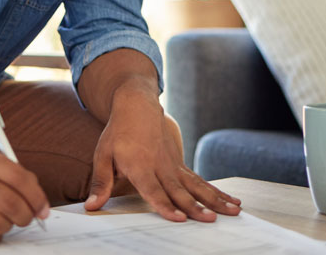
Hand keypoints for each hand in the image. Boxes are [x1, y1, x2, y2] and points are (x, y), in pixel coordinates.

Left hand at [84, 89, 240, 221]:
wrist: (136, 104)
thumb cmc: (117, 132)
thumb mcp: (102, 154)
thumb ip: (101, 182)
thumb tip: (92, 206)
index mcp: (139, 165)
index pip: (153, 189)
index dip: (165, 205)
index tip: (179, 218)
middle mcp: (159, 166)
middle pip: (179, 190)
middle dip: (195, 207)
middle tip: (210, 220)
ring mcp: (172, 164)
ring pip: (195, 185)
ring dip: (214, 200)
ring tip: (233, 212)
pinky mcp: (179, 163)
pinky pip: (199, 180)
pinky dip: (215, 191)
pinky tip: (232, 202)